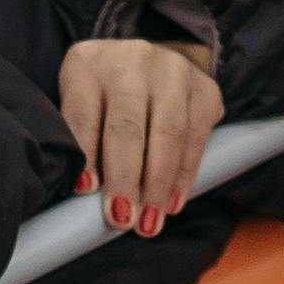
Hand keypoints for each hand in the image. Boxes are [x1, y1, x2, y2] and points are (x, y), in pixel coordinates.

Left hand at [60, 36, 222, 235]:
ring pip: (168, 134)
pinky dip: (185, 176)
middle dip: (126, 179)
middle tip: (122, 219)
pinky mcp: (205, 88)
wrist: (149, 66)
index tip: (86, 191)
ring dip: (158, 185)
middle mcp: (132, 60)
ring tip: (149, 223)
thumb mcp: (81, 103)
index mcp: (87, 63)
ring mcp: (173, 70)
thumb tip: (84, 196)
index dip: (85, 154)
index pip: (83, 113)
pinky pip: (196, 138)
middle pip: (127, 126)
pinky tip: (173, 203)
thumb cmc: (103, 97)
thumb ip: (78, 140)